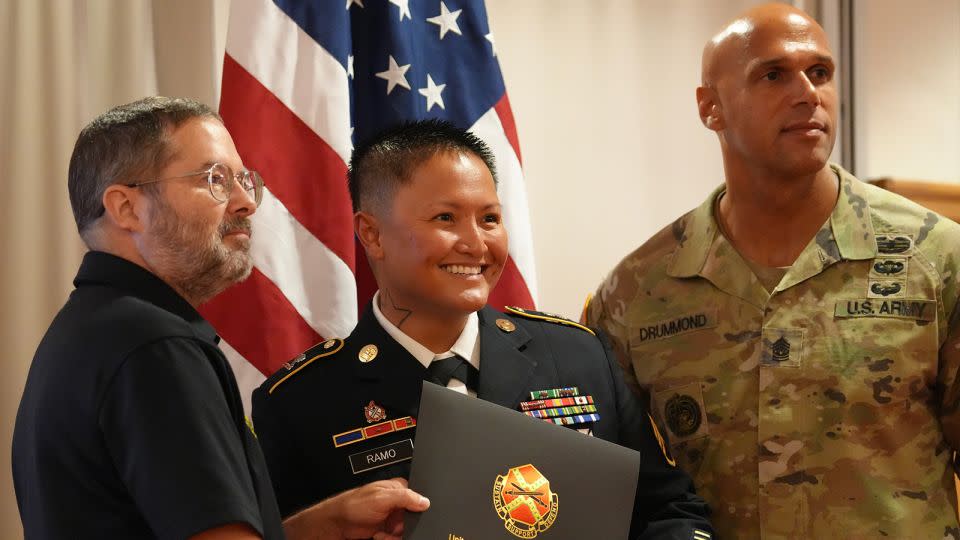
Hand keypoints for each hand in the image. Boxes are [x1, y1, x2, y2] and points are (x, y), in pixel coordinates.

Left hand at [284, 478, 429, 539]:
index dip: (417, 509)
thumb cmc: (353, 505)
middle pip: (414, 517)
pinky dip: (390, 539)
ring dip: (395, 536)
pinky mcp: (388, 530)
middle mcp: (397, 503)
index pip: (419, 497)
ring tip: (382, 534)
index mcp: (398, 488)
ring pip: (407, 530)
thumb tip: (425, 501)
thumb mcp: (381, 498)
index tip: (410, 517)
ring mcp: (392, 517)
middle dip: (405, 527)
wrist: (338, 524)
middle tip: (394, 528)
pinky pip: (398, 537)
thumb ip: (404, 497)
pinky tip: (379, 536)